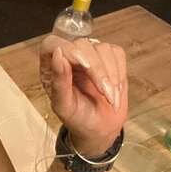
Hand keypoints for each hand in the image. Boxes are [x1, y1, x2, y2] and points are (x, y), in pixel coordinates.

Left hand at [39, 34, 128, 155]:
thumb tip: (58, 55)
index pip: (53, 44)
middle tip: (105, 93)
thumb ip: (59, 82)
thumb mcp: (64, 106)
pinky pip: (117, 54)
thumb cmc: (78, 118)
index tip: (86, 67)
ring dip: (111, 75)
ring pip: (103, 49)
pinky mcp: (108, 57)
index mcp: (50, 67)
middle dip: (97, 70)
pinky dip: (119, 72)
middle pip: (82, 45)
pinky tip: (115, 89)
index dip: (69, 51)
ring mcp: (90, 55)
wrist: (99, 127)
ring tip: (110, 97)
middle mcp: (68, 57)